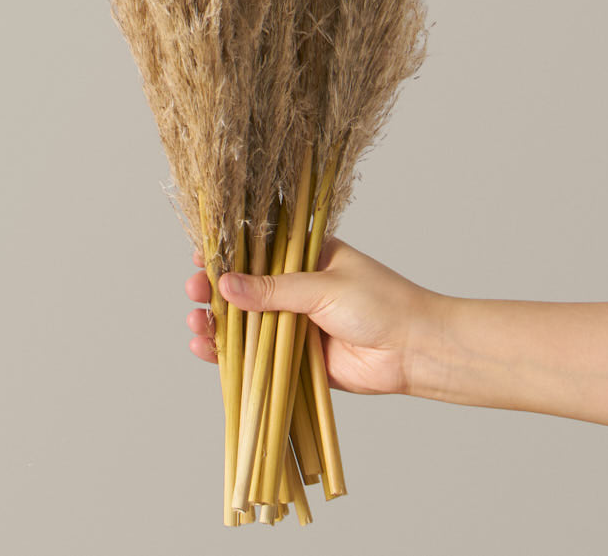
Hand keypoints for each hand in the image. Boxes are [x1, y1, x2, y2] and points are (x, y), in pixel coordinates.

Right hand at [184, 237, 442, 395]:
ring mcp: (293, 323)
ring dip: (216, 323)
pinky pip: (255, 356)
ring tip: (196, 324)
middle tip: (194, 290)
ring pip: (245, 322)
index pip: (257, 248)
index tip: (200, 255)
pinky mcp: (295, 358)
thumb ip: (274, 290)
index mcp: (305, 256)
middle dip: (214, 289)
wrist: (414, 350)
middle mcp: (295, 287)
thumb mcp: (323, 287)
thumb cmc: (379, 302)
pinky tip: (206, 350)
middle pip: (243, 287)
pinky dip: (230, 355)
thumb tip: (225, 285)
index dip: (227, 252)